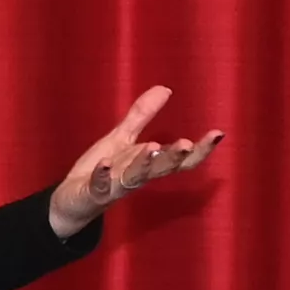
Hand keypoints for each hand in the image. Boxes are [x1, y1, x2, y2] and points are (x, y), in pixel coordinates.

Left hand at [47, 87, 224, 237]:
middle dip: (174, 157)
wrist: (71, 200)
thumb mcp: (122, 138)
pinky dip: (103, 176)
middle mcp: (137, 176)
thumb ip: (143, 114)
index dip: (200, 149)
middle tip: (187, 144)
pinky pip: (100, 185)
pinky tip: (104, 163)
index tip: (218, 133)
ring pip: (135, 178)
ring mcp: (116, 186)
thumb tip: (165, 89)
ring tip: (153, 147)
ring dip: (144, 164)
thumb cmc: (100, 170)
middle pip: (161, 168)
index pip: (180, 160)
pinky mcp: (93, 193)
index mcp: (147, 164)